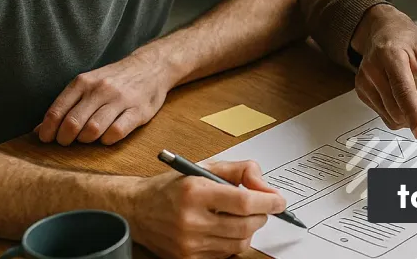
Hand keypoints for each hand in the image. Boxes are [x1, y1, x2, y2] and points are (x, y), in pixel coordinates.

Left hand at [36, 53, 171, 145]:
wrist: (151, 67)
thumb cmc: (115, 79)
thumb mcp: (88, 84)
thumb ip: (66, 105)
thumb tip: (39, 130)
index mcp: (84, 82)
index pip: (57, 111)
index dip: (48, 130)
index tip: (47, 139)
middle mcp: (101, 89)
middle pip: (73, 123)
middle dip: (65, 139)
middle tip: (66, 142)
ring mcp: (121, 100)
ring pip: (93, 129)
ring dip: (85, 140)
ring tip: (87, 138)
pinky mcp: (139, 111)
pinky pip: (117, 132)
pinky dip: (106, 140)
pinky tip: (106, 137)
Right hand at [126, 160, 286, 258]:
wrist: (137, 209)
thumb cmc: (173, 187)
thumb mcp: (206, 167)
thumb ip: (242, 171)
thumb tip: (267, 188)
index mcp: (196, 193)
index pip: (244, 203)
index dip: (268, 202)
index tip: (279, 201)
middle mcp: (190, 221)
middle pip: (246, 226)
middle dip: (261, 216)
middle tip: (260, 207)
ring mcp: (188, 244)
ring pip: (239, 243)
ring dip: (248, 230)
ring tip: (238, 217)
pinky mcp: (186, 258)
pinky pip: (225, 254)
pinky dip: (232, 242)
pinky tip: (222, 229)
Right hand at [353, 4, 416, 136]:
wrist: (383, 30)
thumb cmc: (409, 39)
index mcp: (390, 55)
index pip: (402, 91)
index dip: (414, 114)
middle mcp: (372, 69)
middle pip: (397, 109)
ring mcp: (364, 82)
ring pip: (391, 117)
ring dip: (409, 116)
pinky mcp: (362, 91)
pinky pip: (384, 115)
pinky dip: (398, 112)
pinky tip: (402, 95)